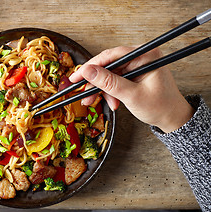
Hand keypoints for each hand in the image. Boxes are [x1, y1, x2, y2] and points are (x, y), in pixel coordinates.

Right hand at [69, 46, 194, 132]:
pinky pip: (115, 80)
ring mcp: (137, 65)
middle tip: (85, 95)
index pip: (111, 55)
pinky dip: (110, 92)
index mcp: (145, 55)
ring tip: (99, 103)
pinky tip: (112, 102)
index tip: (76, 77)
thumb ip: (109, 82)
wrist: (172, 118)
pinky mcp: (134, 74)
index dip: (90, 66)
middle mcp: (140, 56)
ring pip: (109, 74)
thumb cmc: (160, 107)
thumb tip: (87, 71)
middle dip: (96, 83)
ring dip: (102, 90)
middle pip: (108, 65)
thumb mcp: (131, 95)